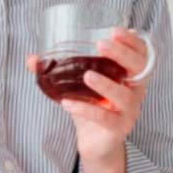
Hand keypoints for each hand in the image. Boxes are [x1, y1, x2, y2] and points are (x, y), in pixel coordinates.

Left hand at [25, 27, 149, 163]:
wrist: (95, 142)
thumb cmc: (93, 106)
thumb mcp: (78, 84)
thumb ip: (59, 69)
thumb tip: (32, 58)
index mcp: (130, 74)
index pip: (141, 53)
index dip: (132, 41)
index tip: (116, 30)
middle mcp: (135, 90)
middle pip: (139, 69)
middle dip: (122, 54)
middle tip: (101, 44)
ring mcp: (129, 111)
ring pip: (124, 95)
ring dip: (106, 84)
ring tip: (87, 75)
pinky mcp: (118, 128)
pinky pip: (105, 118)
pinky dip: (86, 109)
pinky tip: (67, 103)